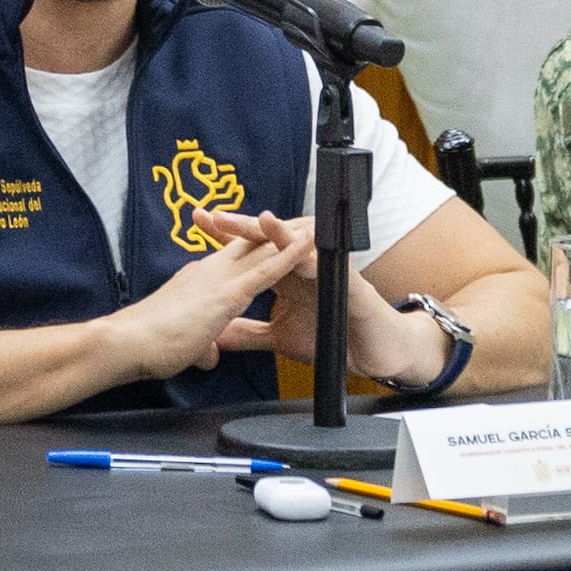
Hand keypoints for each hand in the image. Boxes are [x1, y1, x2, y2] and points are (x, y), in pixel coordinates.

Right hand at [100, 218, 309, 384]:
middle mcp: (209, 271)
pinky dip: (290, 255)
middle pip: (253, 245)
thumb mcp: (184, 347)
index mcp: (199, 281)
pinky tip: (309, 244)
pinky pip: (267, 269)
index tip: (274, 239)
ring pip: (264, 250)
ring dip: (291, 236)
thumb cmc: (147, 346)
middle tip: (306, 220)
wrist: (126, 344)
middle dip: (279, 233)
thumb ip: (201, 345)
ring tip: (319, 223)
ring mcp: (219, 279)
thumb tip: (209, 355)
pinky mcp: (226, 293)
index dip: (256, 247)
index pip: (233, 258)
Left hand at [197, 210, 449, 388]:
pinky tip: (300, 256)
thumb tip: (216, 334)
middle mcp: (305, 267)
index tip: (198, 222)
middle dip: (245, 227)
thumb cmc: (330, 336)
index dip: (226, 236)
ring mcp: (328, 272)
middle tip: (217, 216)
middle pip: (272, 241)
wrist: (372, 354)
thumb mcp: (279, 338)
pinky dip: (315, 262)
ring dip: (281, 234)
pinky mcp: (351, 286)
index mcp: (286, 275)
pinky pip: (332, 270)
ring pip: (301, 247)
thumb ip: (248, 333)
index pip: (252, 250)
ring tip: (260, 221)